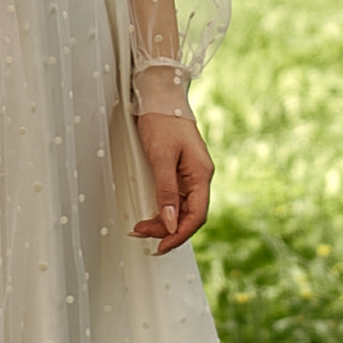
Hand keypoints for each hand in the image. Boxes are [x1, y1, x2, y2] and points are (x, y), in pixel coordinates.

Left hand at [131, 92, 213, 252]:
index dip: (180, 234)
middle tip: (142, 236)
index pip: (197, 215)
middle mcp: (199, 177)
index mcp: (202, 174)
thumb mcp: (161, 157)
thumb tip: (170, 223)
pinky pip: (174, 198)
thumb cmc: (162, 121)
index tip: (161, 246)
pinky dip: (162, 210)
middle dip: (168, 230)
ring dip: (163, 222)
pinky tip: (150, 216)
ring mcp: (190, 175)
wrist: (160, 96)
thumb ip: (166, 190)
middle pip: (189, 214)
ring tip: (141, 228)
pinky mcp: (179, 171)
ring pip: (180, 208)